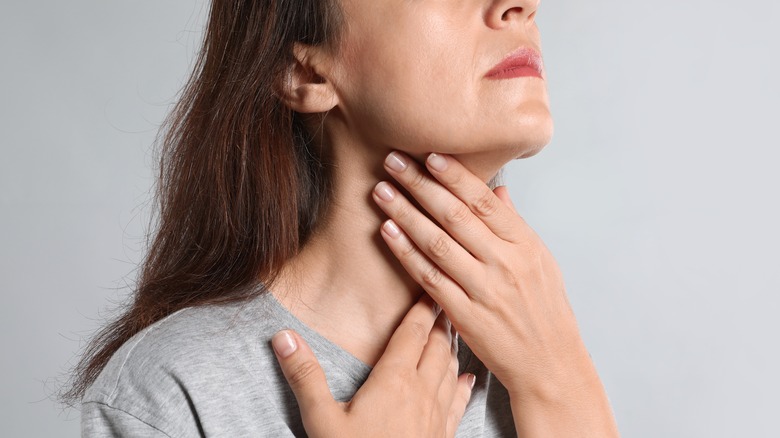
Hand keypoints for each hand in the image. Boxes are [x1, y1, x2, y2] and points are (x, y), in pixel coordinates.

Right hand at [271, 294, 475, 437]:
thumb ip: (305, 376)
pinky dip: (465, 386)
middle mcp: (422, 393)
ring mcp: (437, 417)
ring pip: (452, 370)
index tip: (430, 286)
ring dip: (454, 347)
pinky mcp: (443, 437)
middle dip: (442, 320)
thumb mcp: (321, 420)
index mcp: (394, 381)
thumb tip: (284, 337)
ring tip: (454, 331)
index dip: (422, 307)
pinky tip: (469, 381)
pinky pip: (459, 404)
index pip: (413, 332)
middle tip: (446, 297)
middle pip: (438, 345)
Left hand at [372, 151, 592, 399]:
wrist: (549, 363)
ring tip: (382, 190)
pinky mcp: (464, 314)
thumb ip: (514, 225)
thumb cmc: (545, 311)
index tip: (430, 154)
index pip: (485, 202)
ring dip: (405, 213)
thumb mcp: (542, 262)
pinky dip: (406, 252)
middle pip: (455, 216)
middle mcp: (505, 263)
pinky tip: (388, 231)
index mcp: (525, 245)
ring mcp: (483, 289)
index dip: (455, 176)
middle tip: (394, 161)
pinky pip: (428, 277)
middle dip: (421, 185)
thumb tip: (497, 191)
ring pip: (437, 243)